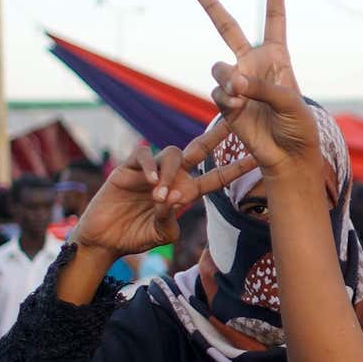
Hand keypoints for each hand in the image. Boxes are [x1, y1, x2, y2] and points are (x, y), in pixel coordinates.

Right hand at [67, 125, 256, 258]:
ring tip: (160, 196)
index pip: (216, 177)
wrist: (104, 241)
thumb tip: (173, 200)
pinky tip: (151, 182)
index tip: (259, 159)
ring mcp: (150, 170)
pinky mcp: (128, 168)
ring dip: (171, 172)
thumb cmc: (135, 238)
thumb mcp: (160, 235)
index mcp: (186, 192)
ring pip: (173, 153)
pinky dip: (150, 166)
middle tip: (234, 120)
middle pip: (199, 149)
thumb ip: (169, 221)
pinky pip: (144, 155)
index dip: (236, 168)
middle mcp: (172, 176)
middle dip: (217, 134)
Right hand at [196, 0, 321, 179]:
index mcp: (278, 58)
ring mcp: (239, 84)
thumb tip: (233, 83)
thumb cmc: (298, 126)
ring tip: (241, 95)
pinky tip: (239, 107)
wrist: (288, 155)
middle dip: (214, 10)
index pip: (275, 22)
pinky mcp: (227, 104)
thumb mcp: (290, 102)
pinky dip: (226, 98)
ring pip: (219, 69)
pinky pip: (218, 92)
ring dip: (228, 80)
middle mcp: (254, 66)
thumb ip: (261, 87)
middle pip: (231, 31)